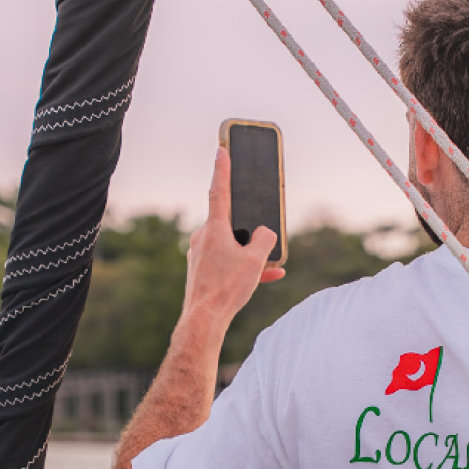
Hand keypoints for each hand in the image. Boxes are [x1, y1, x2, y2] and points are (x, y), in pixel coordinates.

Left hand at [181, 147, 285, 327]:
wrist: (204, 319)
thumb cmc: (227, 287)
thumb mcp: (255, 260)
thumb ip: (265, 240)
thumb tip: (264, 234)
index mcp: (214, 228)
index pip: (219, 191)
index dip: (222, 169)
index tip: (222, 150)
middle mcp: (203, 237)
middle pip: (230, 225)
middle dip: (248, 233)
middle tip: (259, 243)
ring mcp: (200, 254)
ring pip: (230, 246)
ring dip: (249, 255)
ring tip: (268, 267)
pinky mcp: (201, 271)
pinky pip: (227, 263)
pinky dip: (243, 267)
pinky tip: (266, 276)